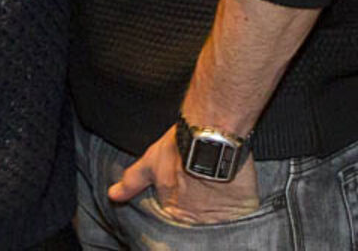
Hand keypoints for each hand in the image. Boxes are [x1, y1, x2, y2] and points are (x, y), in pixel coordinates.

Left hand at [107, 127, 261, 225]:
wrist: (211, 132)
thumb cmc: (180, 146)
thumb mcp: (151, 162)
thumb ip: (132, 181)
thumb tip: (113, 195)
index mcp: (173, 209)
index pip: (176, 219)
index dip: (181, 212)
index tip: (184, 204)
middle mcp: (195, 217)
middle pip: (197, 225)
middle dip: (199, 219)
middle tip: (201, 203)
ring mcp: (220, 215)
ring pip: (219, 224)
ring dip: (219, 218)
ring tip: (220, 205)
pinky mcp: (242, 207)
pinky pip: (243, 219)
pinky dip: (242, 217)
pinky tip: (239, 209)